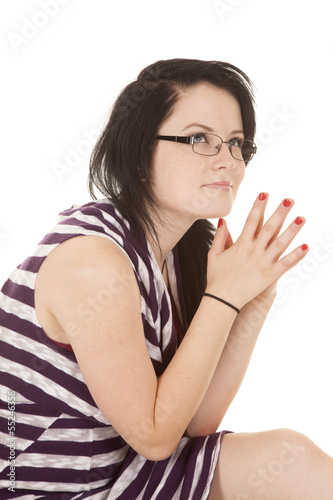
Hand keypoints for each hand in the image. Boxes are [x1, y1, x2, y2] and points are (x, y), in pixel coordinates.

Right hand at [206, 193, 307, 309]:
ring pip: (280, 243)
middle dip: (280, 213)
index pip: (251, 220)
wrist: (222, 300)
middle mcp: (253, 251)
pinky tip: (306, 246)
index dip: (259, 206)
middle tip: (290, 200)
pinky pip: (286, 264)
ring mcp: (263, 263)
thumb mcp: (214, 255)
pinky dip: (296, 255)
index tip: (265, 193)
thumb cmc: (216, 277)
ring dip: (292, 230)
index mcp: (240, 244)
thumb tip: (223, 220)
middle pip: (269, 228)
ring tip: (302, 218)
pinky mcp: (270, 275)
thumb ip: (220, 237)